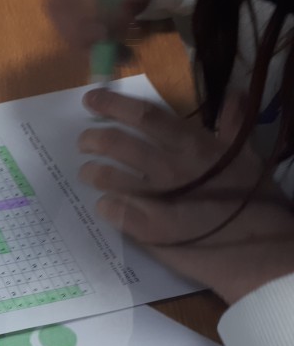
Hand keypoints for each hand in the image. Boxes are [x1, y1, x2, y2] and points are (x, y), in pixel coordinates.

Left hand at [77, 88, 293, 304]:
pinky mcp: (147, 229)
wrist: (262, 251)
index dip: (114, 105)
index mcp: (193, 145)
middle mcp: (170, 167)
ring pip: (109, 177)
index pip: (146, 116)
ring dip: (93, 173)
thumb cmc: (256, 202)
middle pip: (117, 144)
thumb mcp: (249, 157)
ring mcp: (156, 198)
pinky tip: (104, 206)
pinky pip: (112, 211)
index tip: (91, 99)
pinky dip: (104, 205)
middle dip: (93, 139)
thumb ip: (233, 126)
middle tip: (83, 142)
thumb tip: (233, 95)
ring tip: (88, 173)